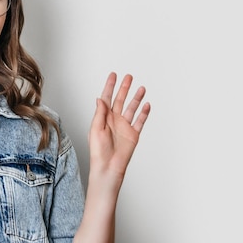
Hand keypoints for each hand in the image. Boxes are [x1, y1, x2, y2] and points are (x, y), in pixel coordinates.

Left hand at [88, 72, 150, 186]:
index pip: (107, 98)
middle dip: (124, 88)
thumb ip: (99, 114)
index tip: (113, 75)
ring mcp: (124, 127)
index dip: (109, 86)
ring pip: (132, 108)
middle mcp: (114, 120)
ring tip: (141, 88)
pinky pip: (140, 121)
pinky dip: (144, 113)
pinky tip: (147, 104)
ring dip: (136, 98)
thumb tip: (100, 98)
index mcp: (103, 118)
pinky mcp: (133, 134)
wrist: (108, 167)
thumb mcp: (95, 130)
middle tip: (128, 77)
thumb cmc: (98, 151)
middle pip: (120, 100)